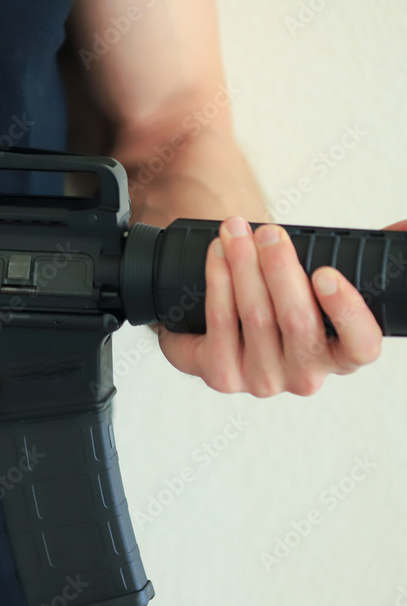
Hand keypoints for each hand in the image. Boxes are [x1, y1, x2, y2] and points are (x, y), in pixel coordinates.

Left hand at [158, 216, 383, 396]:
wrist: (221, 320)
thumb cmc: (283, 298)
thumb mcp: (323, 281)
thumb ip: (365, 259)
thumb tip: (406, 225)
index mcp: (342, 356)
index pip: (361, 347)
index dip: (347, 310)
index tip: (325, 273)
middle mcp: (306, 376)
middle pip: (297, 321)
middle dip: (280, 267)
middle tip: (267, 232)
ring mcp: (262, 380)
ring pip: (256, 316)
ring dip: (242, 266)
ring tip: (234, 231)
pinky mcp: (222, 376)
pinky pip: (221, 322)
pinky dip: (218, 280)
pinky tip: (217, 253)